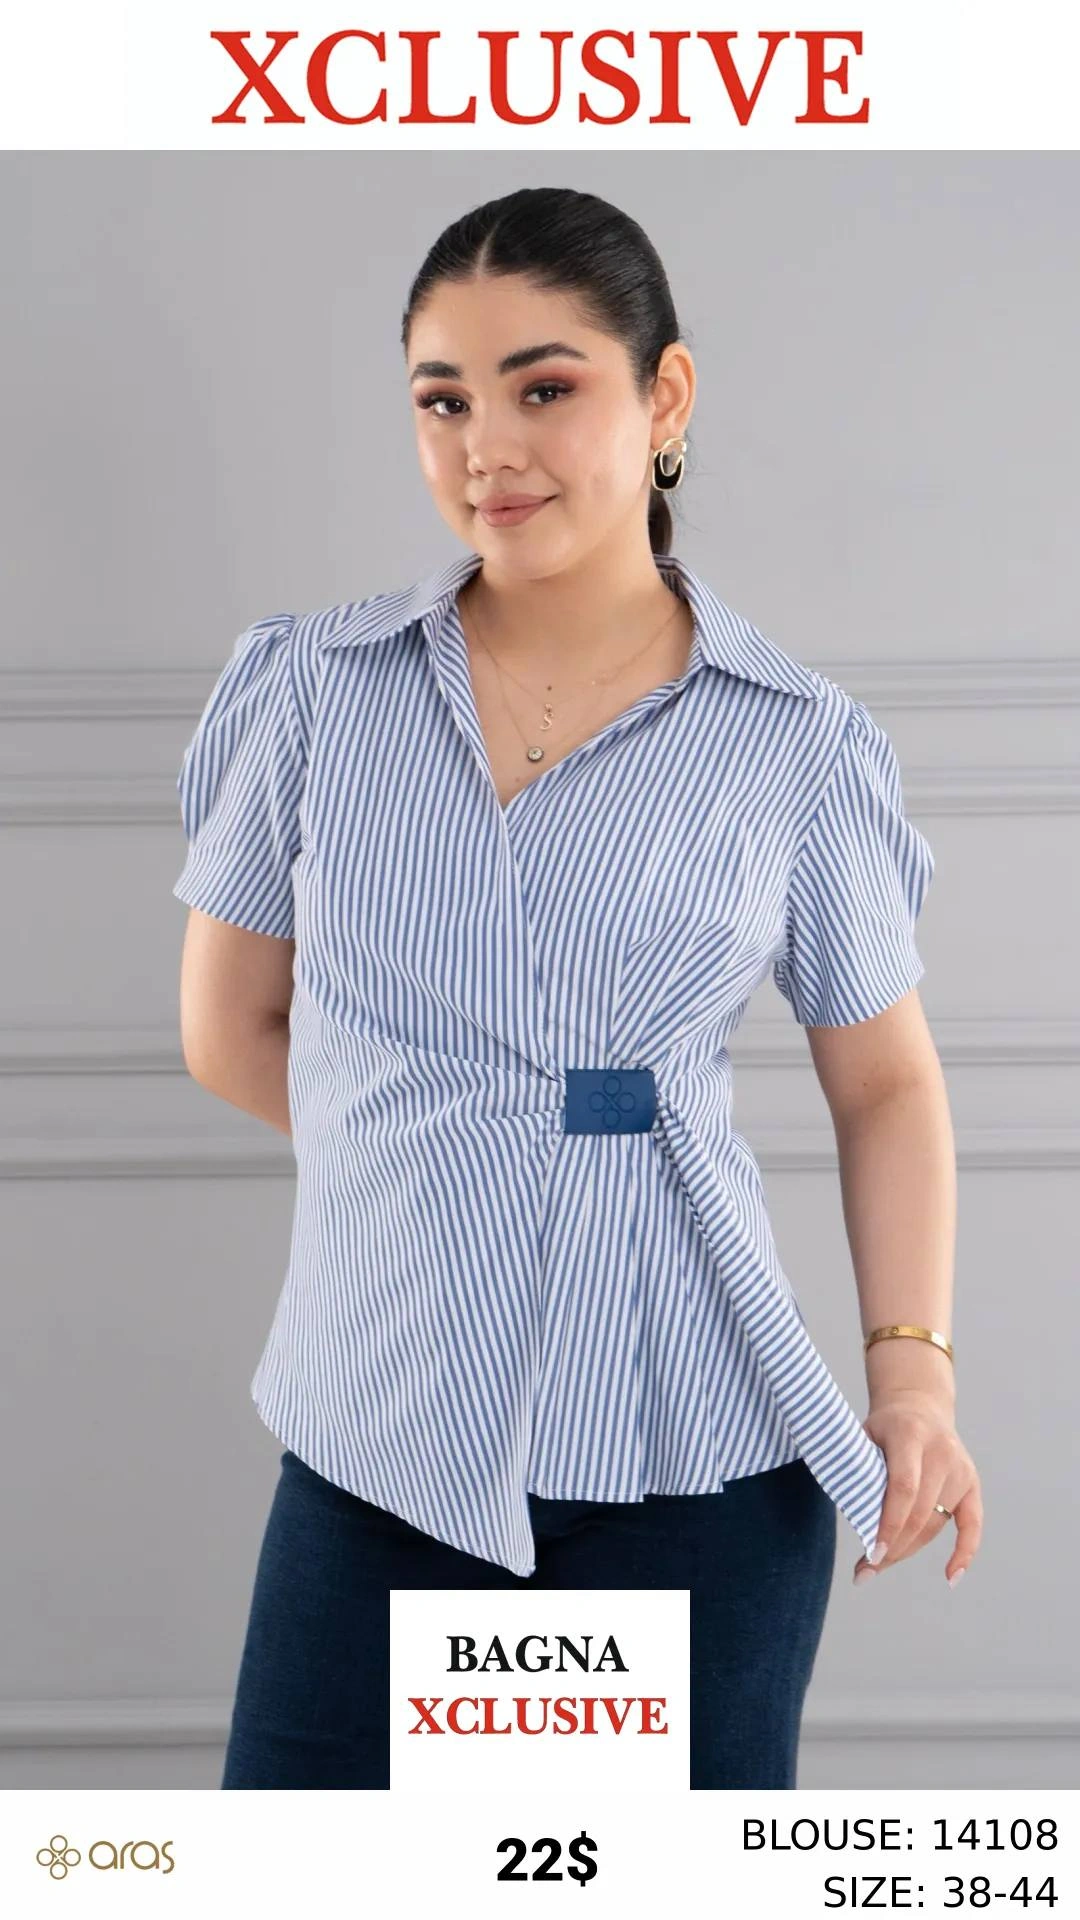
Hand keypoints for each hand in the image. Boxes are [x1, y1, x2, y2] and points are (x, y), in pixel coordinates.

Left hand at [854, 1389, 982, 1586]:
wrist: (918, 1405)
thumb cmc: (883, 1427)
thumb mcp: (865, 1436)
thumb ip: (860, 1471)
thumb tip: (856, 1521)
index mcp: (911, 1434)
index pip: (904, 1487)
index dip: (888, 1524)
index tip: (872, 1554)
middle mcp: (942, 1451)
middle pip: (920, 1512)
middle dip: (893, 1547)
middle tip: (865, 1570)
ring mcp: (961, 1468)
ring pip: (936, 1523)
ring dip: (908, 1550)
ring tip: (879, 1567)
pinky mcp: (972, 1483)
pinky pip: (972, 1524)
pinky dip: (965, 1552)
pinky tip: (951, 1577)